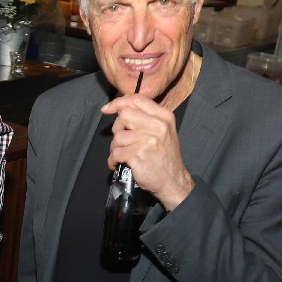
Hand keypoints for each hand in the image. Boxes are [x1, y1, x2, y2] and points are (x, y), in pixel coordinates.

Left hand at [102, 91, 193, 209]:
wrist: (174, 182)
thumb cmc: (165, 158)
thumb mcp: (164, 132)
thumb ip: (147, 119)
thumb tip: (121, 109)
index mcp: (164, 117)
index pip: (137, 100)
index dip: (119, 102)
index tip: (108, 109)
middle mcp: (157, 126)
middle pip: (124, 115)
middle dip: (117, 128)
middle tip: (121, 140)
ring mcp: (147, 140)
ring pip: (118, 137)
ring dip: (115, 148)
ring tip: (122, 156)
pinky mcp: (138, 155)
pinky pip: (116, 153)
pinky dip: (112, 160)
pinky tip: (117, 164)